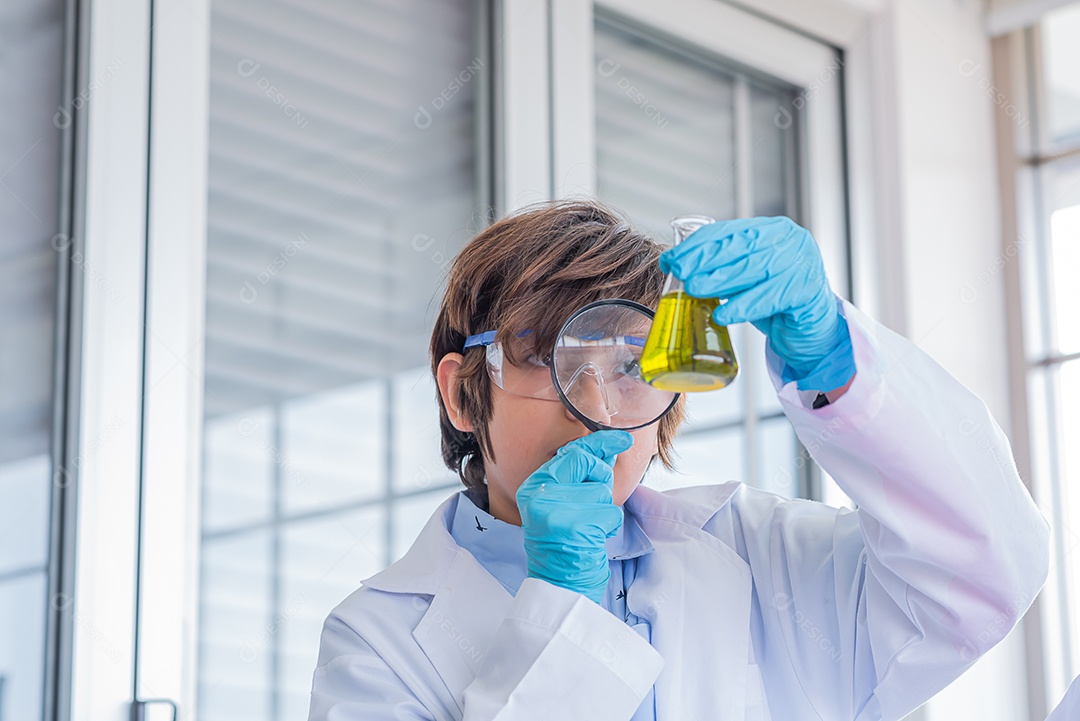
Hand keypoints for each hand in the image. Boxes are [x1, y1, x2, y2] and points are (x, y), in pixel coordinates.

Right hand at [515, 431, 631, 603]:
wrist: (558, 585)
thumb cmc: (564, 543)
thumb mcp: (564, 504)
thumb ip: (582, 476)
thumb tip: (607, 448)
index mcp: (534, 486)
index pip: (572, 454)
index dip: (600, 443)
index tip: (622, 439)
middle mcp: (540, 495)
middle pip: (590, 466)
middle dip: (601, 481)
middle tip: (589, 507)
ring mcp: (556, 510)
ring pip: (602, 491)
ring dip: (604, 511)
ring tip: (585, 527)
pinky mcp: (576, 527)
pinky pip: (611, 513)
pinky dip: (609, 527)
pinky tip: (591, 538)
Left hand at [658, 216, 855, 392]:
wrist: (810, 326)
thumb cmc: (773, 297)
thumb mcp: (743, 276)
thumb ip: (718, 266)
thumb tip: (673, 263)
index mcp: (771, 229)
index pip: (729, 230)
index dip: (699, 244)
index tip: (674, 258)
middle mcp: (789, 240)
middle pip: (742, 246)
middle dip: (706, 259)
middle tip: (681, 273)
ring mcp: (803, 262)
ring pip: (755, 269)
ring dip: (720, 280)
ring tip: (695, 291)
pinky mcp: (808, 290)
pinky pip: (770, 298)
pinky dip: (743, 306)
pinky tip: (723, 314)